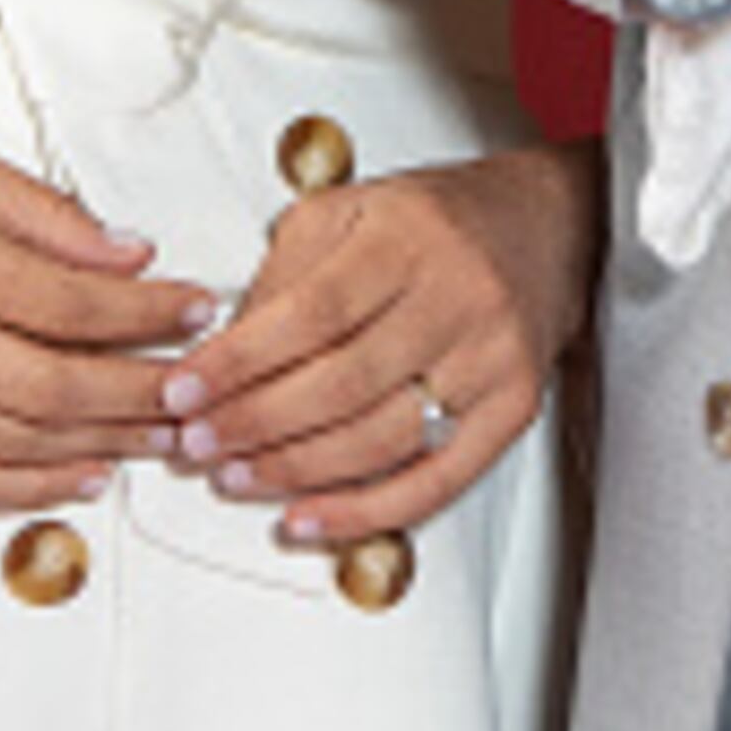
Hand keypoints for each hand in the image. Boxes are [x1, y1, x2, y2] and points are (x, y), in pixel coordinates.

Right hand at [0, 128, 202, 511]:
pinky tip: (81, 477)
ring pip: (20, 443)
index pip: (73, 301)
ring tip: (161, 434)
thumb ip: (30, 204)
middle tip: (199, 386)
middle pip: (59, 386)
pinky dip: (31, 490)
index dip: (150, 314)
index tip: (197, 309)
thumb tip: (124, 250)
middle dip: (146, 392)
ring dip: (106, 445)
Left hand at [163, 142, 598, 542]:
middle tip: (197, 445)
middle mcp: (457, 296)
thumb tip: (223, 351)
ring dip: (297, 471)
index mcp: (407, 238)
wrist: (547, 225)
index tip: (183, 391)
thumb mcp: (349, 211)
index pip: (310, 312)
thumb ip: (284, 272)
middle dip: (255, 423)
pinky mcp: (514, 409)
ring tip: (236, 477)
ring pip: (382, 438)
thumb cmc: (436, 222)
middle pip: (342, 383)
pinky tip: (308, 519)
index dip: (240, 361)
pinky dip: (365, 512)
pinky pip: (436, 480)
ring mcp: (490, 358)